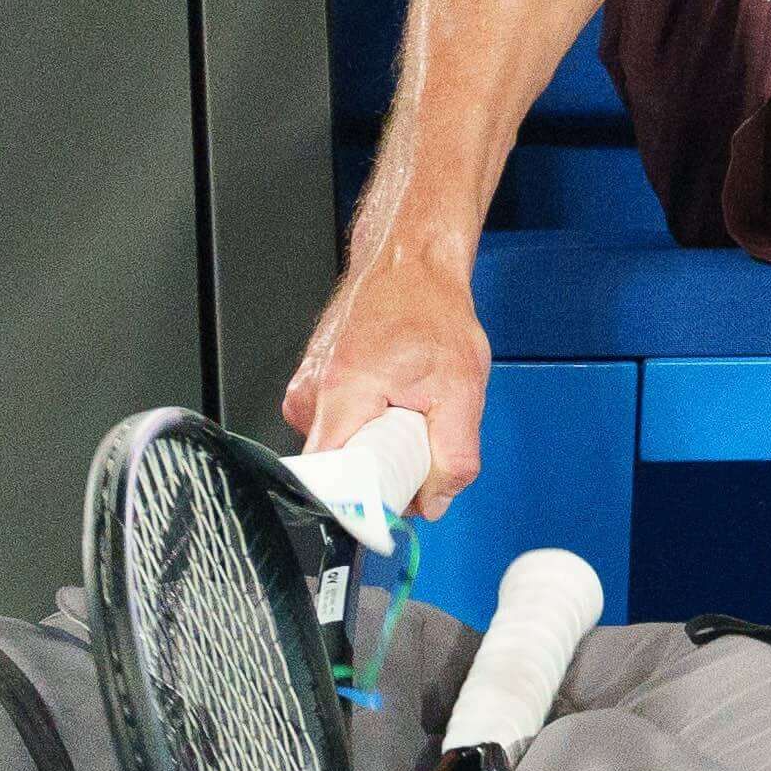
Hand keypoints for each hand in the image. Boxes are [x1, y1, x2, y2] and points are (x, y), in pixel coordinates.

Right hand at [282, 245, 492, 519]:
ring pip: (343, 453)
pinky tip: (393, 401)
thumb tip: (435, 501)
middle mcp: (311, 397)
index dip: (364, 505)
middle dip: (384, 474)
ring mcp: (308, 392)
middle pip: (339, 474)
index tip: (393, 504)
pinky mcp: (314, 390)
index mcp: (342, 396)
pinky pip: (342, 432)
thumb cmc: (431, 311)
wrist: (411, 266)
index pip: (328, 483)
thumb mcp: (462, 388)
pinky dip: (371, 429)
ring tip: (407, 407)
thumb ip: (454, 455)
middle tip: (417, 438)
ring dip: (380, 449)